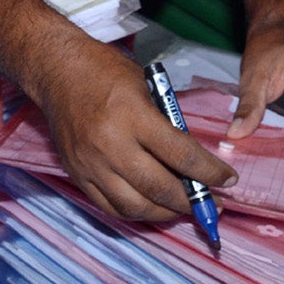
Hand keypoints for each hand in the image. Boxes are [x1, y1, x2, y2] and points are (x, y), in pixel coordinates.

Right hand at [34, 43, 236, 221]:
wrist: (56, 70)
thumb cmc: (105, 71)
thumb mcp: (146, 87)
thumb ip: (166, 124)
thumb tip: (191, 160)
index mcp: (134, 116)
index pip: (181, 155)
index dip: (209, 173)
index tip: (227, 181)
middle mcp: (111, 145)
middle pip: (160, 188)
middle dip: (191, 201)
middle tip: (211, 204)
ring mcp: (91, 164)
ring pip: (135, 206)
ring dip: (165, 213)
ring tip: (182, 209)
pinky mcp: (76, 174)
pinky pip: (109, 207)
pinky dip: (135, 212)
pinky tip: (151, 207)